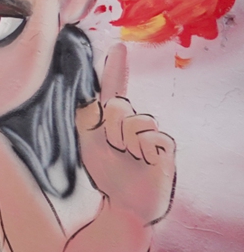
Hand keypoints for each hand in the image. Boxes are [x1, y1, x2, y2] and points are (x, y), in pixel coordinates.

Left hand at [75, 44, 175, 223]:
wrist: (123, 203)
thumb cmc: (106, 171)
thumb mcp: (87, 142)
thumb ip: (86, 118)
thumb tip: (90, 98)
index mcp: (112, 118)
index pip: (113, 89)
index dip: (116, 68)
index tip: (118, 47)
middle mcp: (133, 120)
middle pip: (117, 105)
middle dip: (110, 127)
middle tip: (113, 147)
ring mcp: (150, 132)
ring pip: (135, 121)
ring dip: (125, 142)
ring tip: (127, 157)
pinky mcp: (165, 147)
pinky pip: (152, 137)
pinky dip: (142, 150)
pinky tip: (142, 161)